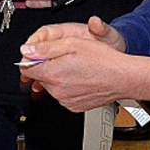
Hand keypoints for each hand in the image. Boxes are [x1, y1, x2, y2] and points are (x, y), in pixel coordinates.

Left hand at [18, 17, 137, 111]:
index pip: (27, 68)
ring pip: (53, 86)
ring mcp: (65, 100)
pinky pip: (64, 95)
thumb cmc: (102, 60)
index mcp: (53, 73)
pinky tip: (81, 79)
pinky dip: (69, 87)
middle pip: (41, 77)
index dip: (33, 58)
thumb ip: (45, 48)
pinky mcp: (74, 106)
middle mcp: (57, 90)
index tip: (40, 54)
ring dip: (59, 77)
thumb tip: (26, 50)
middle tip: (66, 58)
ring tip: (77, 69)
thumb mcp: (72, 43)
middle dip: (48, 67)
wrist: (123, 78)